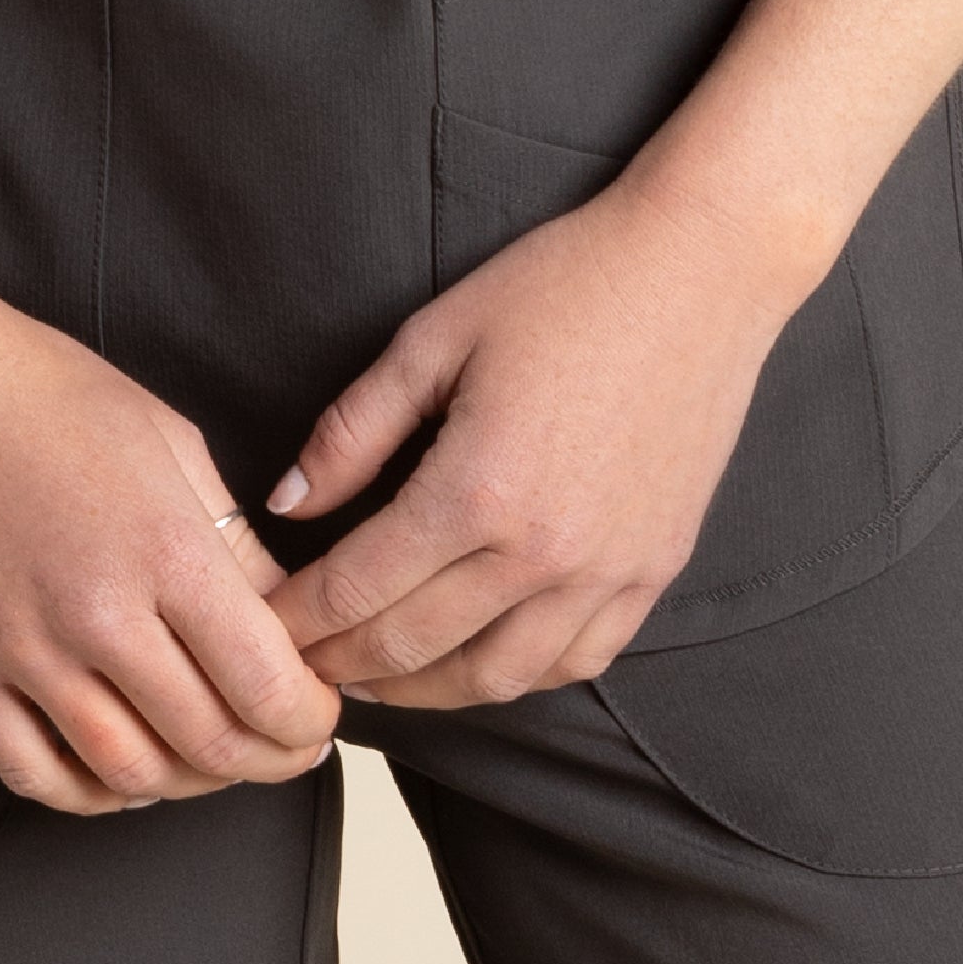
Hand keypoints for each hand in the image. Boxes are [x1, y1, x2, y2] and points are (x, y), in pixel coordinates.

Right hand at [0, 252, 343, 816]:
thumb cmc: (45, 390)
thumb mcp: (170, 440)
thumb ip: (232, 540)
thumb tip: (282, 617)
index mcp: (163, 548)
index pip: (266, 683)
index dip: (310, 719)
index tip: (321, 713)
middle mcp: (95, 616)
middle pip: (208, 743)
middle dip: (268, 759)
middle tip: (286, 746)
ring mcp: (20, 653)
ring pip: (129, 775)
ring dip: (188, 783)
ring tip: (213, 757)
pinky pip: (35, 775)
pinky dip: (91, 794)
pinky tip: (122, 772)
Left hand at [258, 175, 800, 706]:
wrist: (698, 270)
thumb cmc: (562, 284)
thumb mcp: (435, 336)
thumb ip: (353, 430)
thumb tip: (286, 503)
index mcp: (476, 489)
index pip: (358, 588)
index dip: (299, 620)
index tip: (264, 631)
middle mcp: (543, 553)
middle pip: (414, 647)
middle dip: (343, 665)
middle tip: (300, 666)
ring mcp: (607, 573)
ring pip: (494, 678)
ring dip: (423, 692)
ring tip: (377, 678)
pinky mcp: (653, 572)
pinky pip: (574, 662)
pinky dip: (515, 675)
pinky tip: (478, 659)